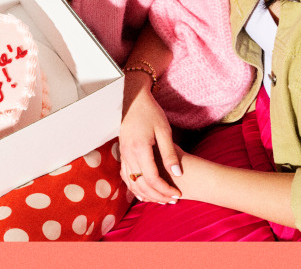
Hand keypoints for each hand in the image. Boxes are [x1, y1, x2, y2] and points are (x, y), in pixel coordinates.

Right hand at [119, 72, 181, 203]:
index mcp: (139, 149)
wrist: (132, 99)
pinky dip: (135, 186)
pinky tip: (145, 191)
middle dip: (157, 195)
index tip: (177, 194)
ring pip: (131, 182)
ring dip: (146, 193)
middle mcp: (128, 154)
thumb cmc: (150, 112)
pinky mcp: (122, 152)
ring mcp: (123, 154)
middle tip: (172, 200)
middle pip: (140, 184)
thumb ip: (170, 153)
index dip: (165, 189)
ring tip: (161, 199)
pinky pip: (126, 175)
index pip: (152, 178)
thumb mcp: (164, 131)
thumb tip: (177, 173)